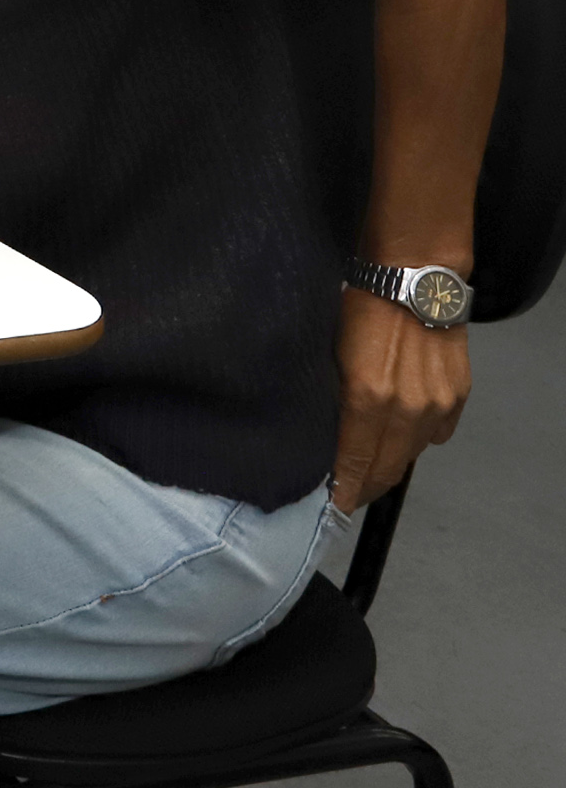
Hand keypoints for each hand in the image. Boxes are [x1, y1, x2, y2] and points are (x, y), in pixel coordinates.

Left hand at [330, 285, 470, 509]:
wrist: (413, 281)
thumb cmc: (361, 308)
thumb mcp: (332, 354)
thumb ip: (335, 399)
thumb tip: (328, 434)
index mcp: (367, 398)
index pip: (355, 462)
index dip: (345, 490)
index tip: (335, 506)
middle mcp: (406, 409)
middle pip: (387, 467)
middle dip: (366, 485)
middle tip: (350, 493)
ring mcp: (436, 405)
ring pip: (412, 453)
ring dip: (391, 462)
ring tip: (371, 465)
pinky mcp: (457, 397)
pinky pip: (436, 434)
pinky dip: (417, 438)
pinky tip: (400, 433)